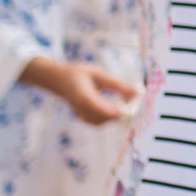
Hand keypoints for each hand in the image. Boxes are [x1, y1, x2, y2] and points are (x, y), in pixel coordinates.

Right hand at [24, 58, 140, 124]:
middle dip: (122, 112)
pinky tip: (119, 106)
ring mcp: (82, 115)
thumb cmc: (78, 73)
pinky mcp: (85, 119)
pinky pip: (100, 122)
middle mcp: (81, 109)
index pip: (103, 110)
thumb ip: (116, 84)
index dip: (120, 111)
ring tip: (128, 101)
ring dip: (118, 114)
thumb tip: (136, 92)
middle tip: (135, 100)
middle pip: (105, 118)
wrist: (59, 80)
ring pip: (104, 122)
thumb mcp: (98, 73)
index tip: (135, 103)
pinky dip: (111, 116)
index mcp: (83, 96)